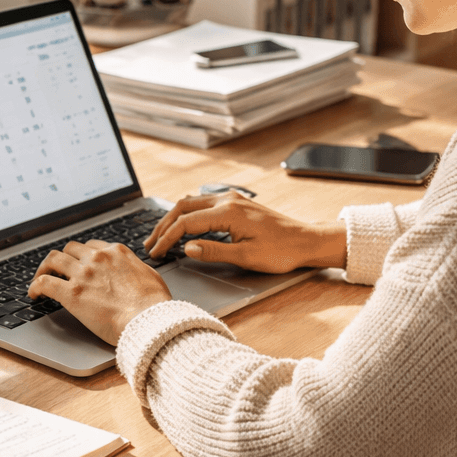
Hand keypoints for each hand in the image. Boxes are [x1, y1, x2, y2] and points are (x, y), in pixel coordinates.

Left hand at [27, 240, 172, 345]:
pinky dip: (35, 286)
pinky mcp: (72, 293)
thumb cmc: (154, 303)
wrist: (149, 319)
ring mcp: (83, 274)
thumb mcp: (150, 275)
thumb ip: (135, 269)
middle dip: (62, 259)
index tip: (78, 264)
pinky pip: (44, 282)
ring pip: (53, 260)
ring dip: (44, 268)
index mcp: (116, 252)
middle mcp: (97, 258)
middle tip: (57, 271)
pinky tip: (33, 294)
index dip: (81, 255)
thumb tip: (133, 271)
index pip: (91, 246)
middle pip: (70, 249)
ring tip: (40, 278)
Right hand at [145, 192, 346, 272]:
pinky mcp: (237, 203)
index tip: (156, 253)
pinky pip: (203, 203)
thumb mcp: (246, 257)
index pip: (186, 223)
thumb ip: (213, 251)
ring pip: (192, 202)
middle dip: (163, 225)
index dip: (166, 239)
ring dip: (174, 218)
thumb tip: (186, 248)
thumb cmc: (281, 251)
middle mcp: (228, 200)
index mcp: (228, 212)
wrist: (306, 241)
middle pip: (183, 207)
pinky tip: (183, 226)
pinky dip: (187, 214)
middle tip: (150, 244)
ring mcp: (232, 199)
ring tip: (161, 236)